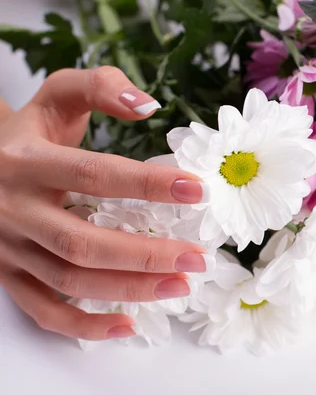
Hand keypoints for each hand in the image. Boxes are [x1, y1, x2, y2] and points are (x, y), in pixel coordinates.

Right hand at [0, 67, 208, 340]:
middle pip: (83, 242)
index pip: (94, 175)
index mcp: (28, 161)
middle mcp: (14, 209)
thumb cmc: (28, 132)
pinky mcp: (7, 274)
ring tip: (180, 286)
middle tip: (197, 258)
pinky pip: (42, 311)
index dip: (148, 184)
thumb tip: (148, 105)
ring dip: (128, 289)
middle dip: (146, 254)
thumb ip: (100, 87)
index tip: (197, 190)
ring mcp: (8, 247)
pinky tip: (127, 326)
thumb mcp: (56, 96)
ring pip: (69, 280)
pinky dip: (83, 326)